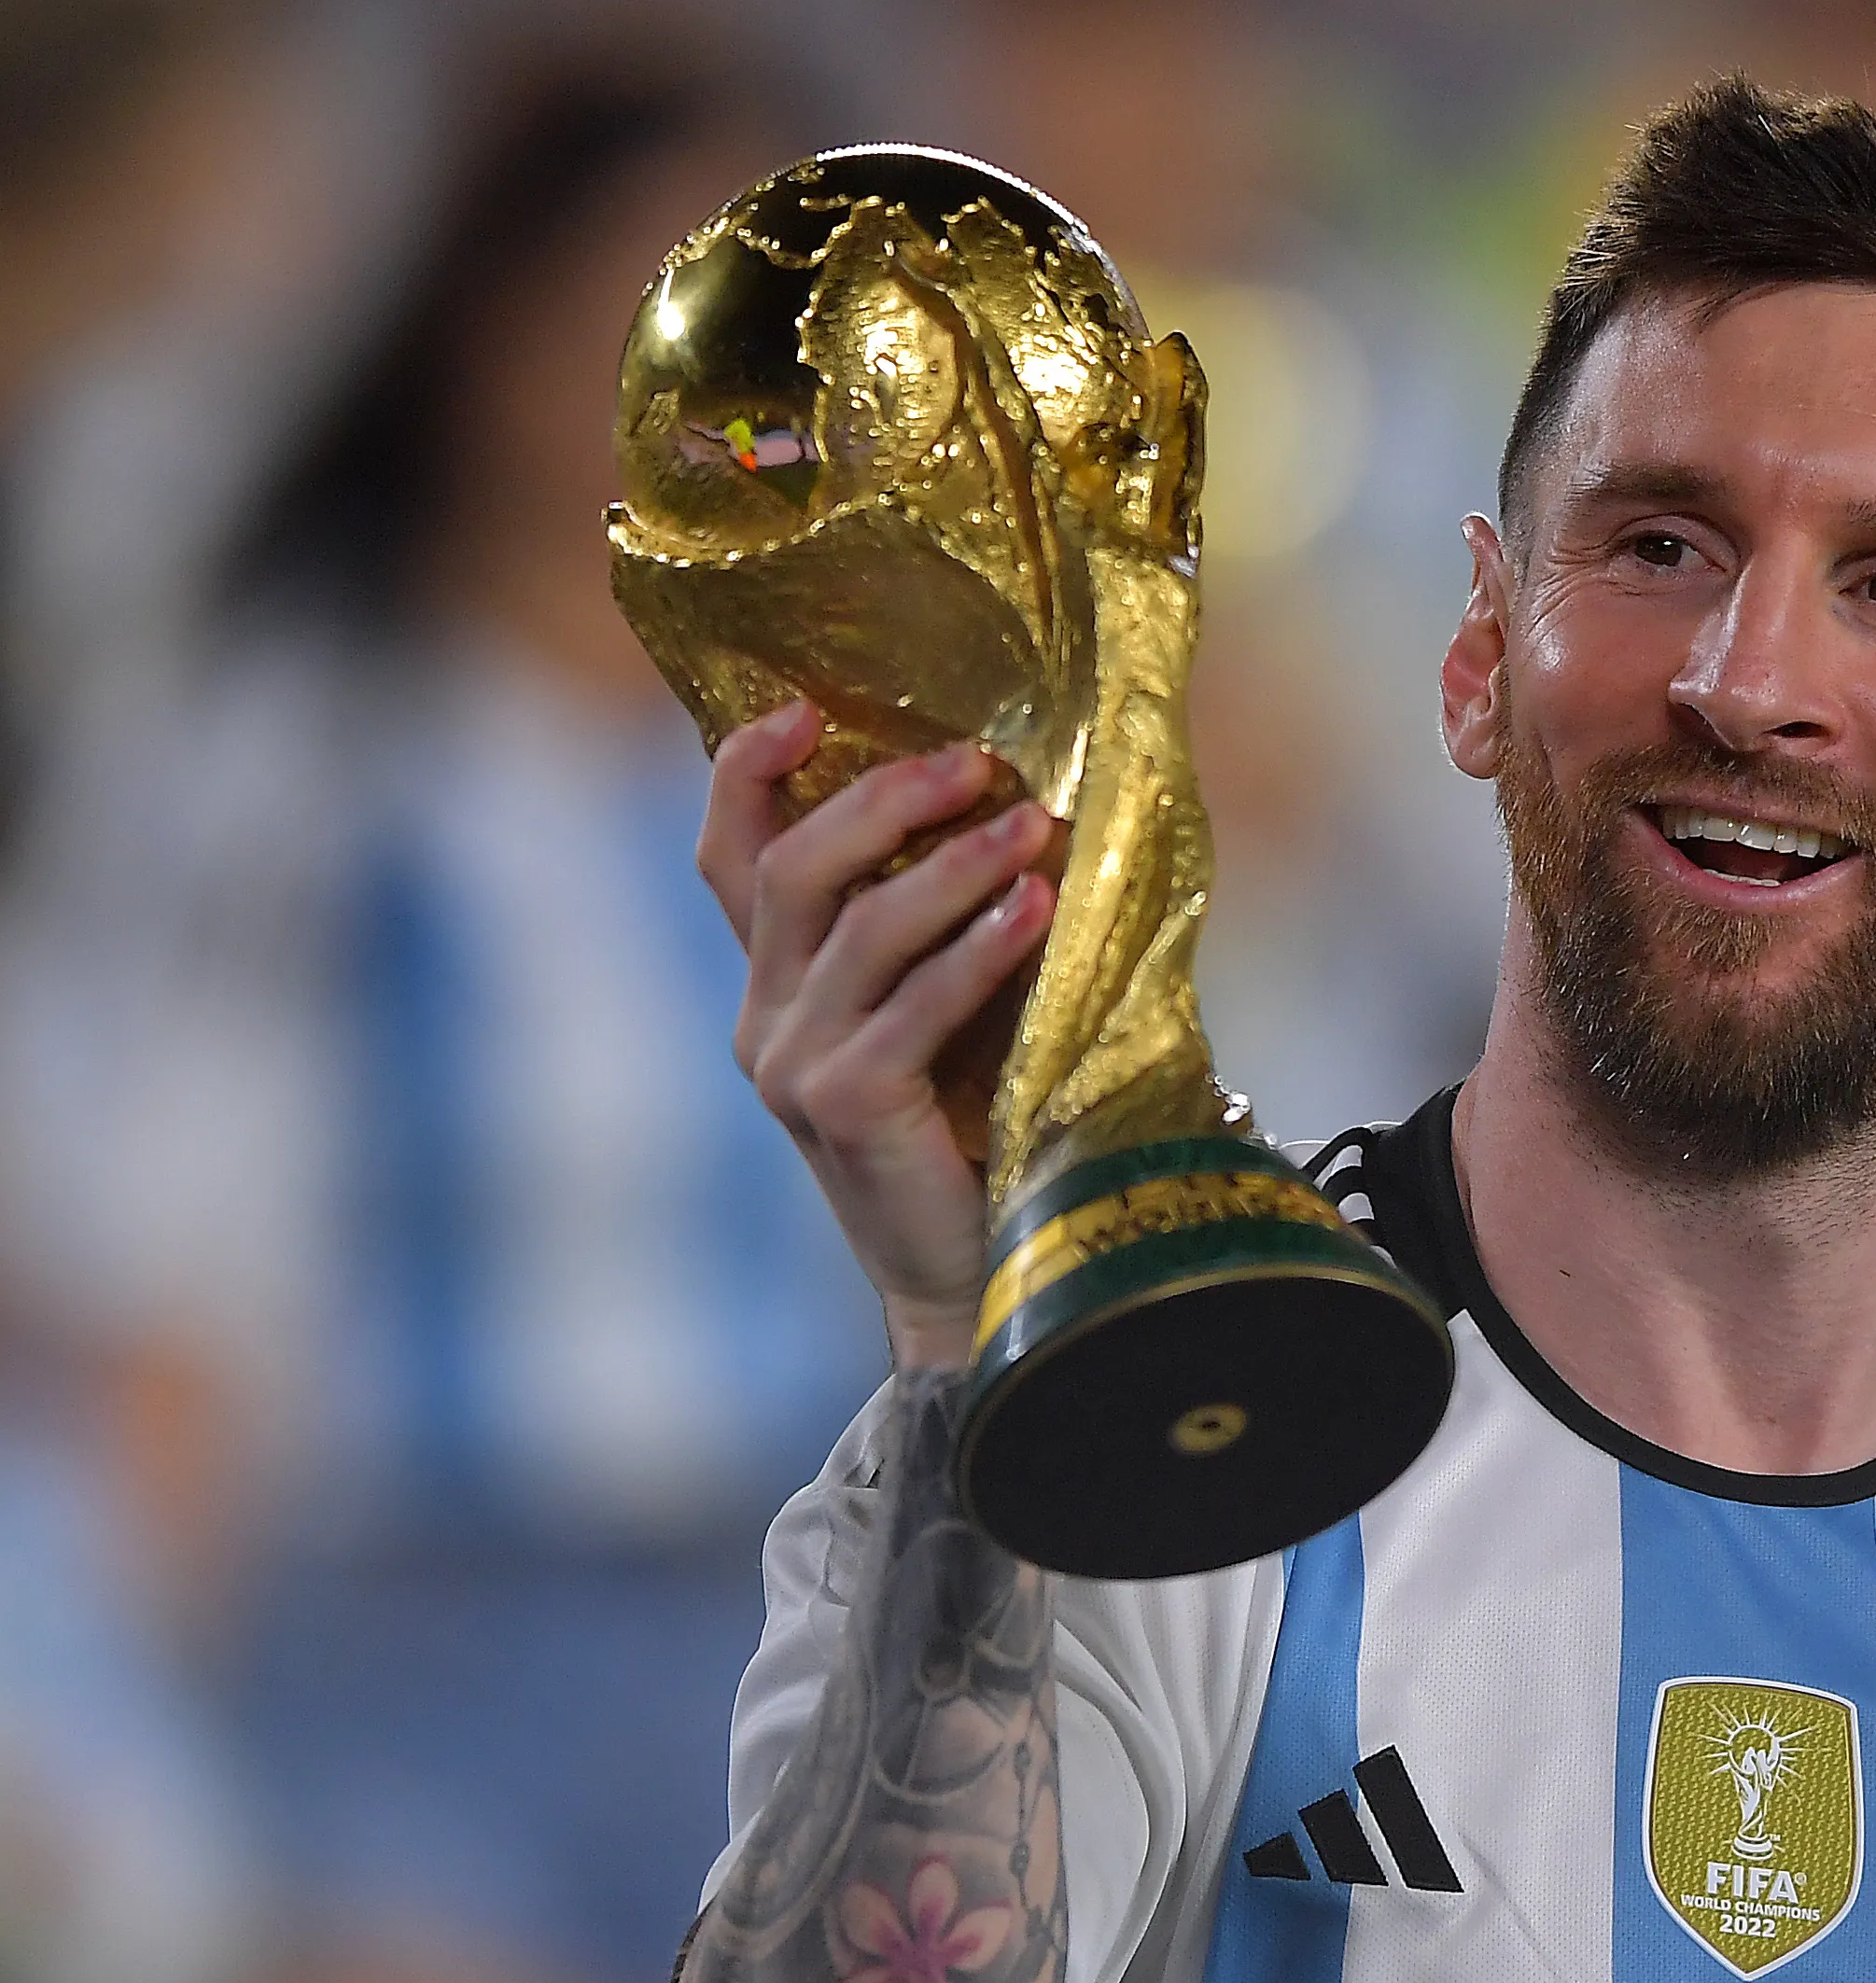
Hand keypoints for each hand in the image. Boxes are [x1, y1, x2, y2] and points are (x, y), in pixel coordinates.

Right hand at [699, 702, 1054, 1370]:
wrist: (984, 1276)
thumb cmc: (985, 1131)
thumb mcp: (951, 1014)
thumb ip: (950, 932)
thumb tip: (1025, 809)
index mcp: (778, 989)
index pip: (732, 859)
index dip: (747, 774)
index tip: (802, 706)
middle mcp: (768, 1020)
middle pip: (794, 870)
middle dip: (883, 799)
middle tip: (975, 761)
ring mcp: (795, 1067)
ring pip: (857, 928)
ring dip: (952, 865)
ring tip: (1035, 823)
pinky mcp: (846, 1107)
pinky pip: (911, 1004)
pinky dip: (978, 948)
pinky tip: (1035, 909)